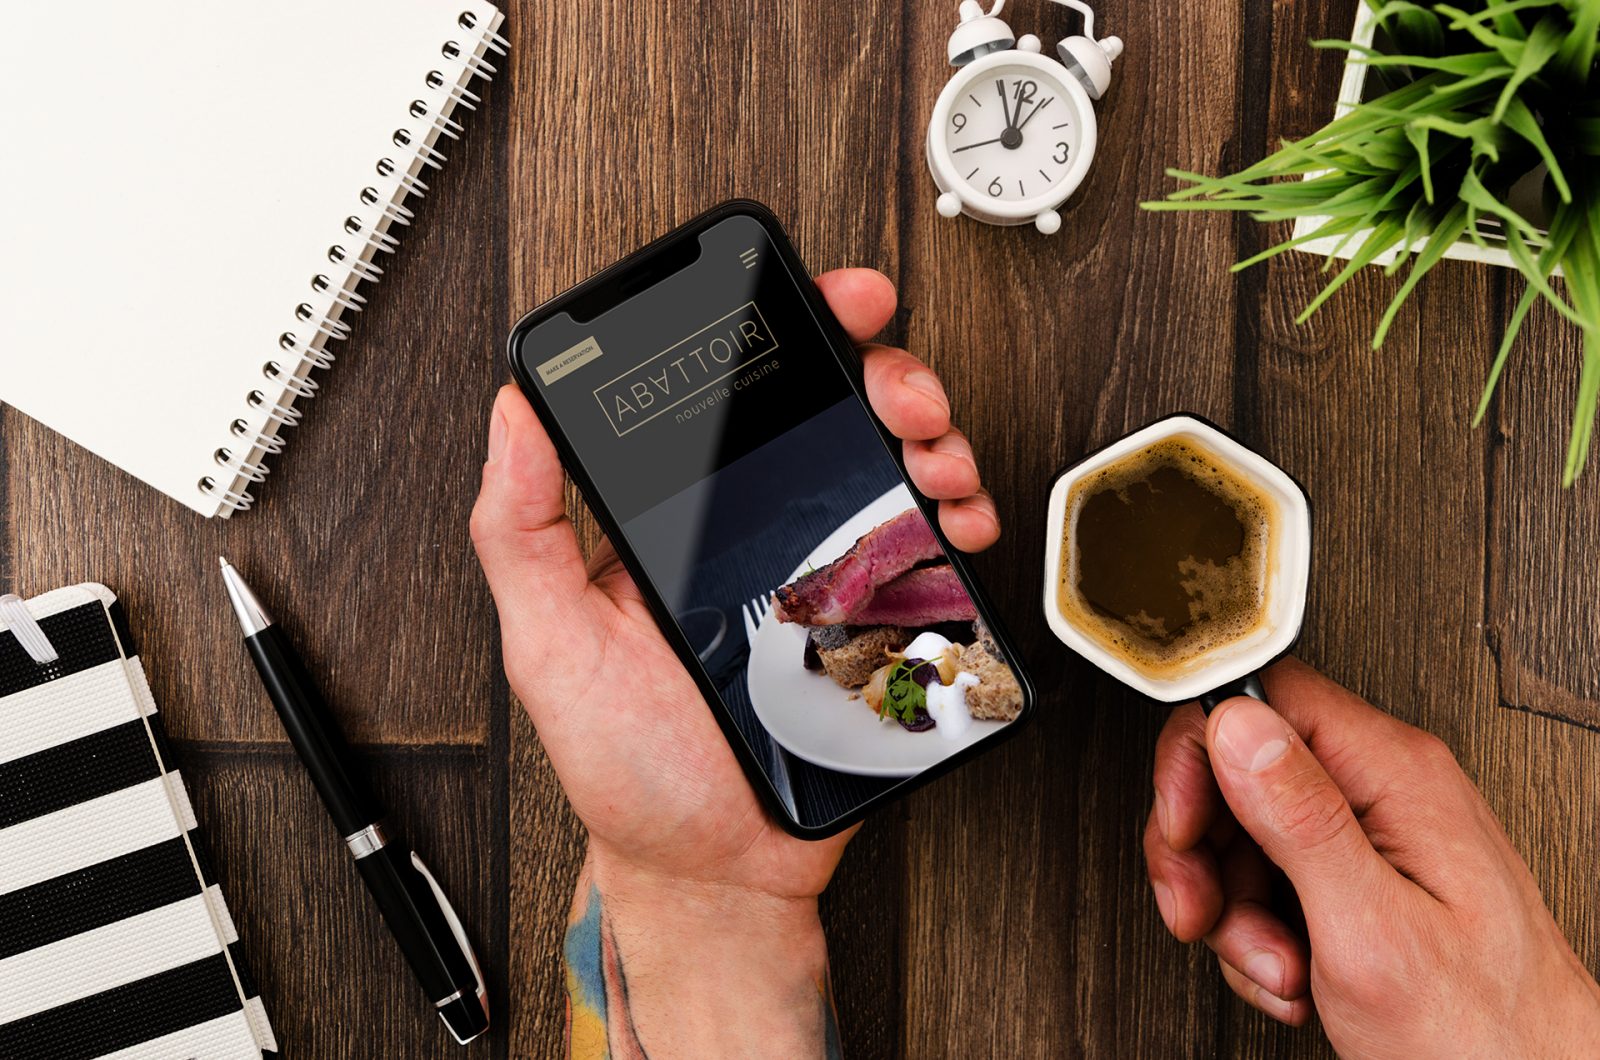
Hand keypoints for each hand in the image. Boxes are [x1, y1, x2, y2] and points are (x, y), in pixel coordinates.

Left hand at [471, 268, 995, 1054]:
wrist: (717, 872)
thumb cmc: (629, 768)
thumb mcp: (549, 643)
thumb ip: (521, 530)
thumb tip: (512, 410)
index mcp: (677, 521)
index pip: (729, 398)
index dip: (781, 332)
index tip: (819, 299)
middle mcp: (755, 533)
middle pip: (831, 416)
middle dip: (883, 373)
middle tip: (896, 390)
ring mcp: (825, 576)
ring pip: (893, 469)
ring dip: (932, 436)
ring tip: (933, 455)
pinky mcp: (880, 625)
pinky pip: (932, 555)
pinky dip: (960, 519)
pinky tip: (956, 520)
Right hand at [1145, 658, 1599, 1055]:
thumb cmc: (1481, 1035)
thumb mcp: (1371, 930)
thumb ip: (1301, 819)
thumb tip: (1238, 723)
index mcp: (1394, 774)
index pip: (1260, 699)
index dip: (1202, 759)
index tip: (1183, 830)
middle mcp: (1386, 788)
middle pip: (1240, 771)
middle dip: (1206, 856)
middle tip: (1206, 916)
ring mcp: (1375, 833)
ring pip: (1247, 835)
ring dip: (1236, 913)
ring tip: (1278, 970)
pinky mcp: (1364, 878)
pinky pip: (1272, 882)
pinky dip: (1263, 937)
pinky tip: (1296, 978)